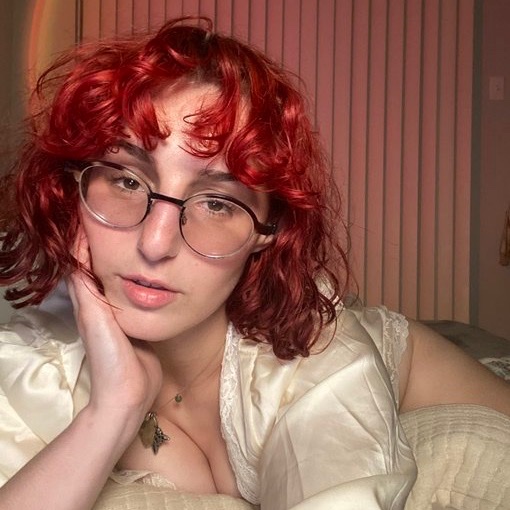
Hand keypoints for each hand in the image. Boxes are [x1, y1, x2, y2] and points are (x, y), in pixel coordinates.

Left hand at [67, 229, 161, 424]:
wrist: (129, 392)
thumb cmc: (109, 357)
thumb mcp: (96, 319)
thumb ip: (89, 290)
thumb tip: (78, 256)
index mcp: (88, 302)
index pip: (81, 264)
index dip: (83, 240)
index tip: (92, 214)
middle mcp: (101, 305)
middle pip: (99, 268)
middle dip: (104, 244)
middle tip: (119, 219)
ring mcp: (121, 313)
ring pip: (119, 279)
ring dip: (122, 259)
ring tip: (136, 238)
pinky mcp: (138, 321)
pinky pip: (137, 294)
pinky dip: (140, 278)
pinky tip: (153, 271)